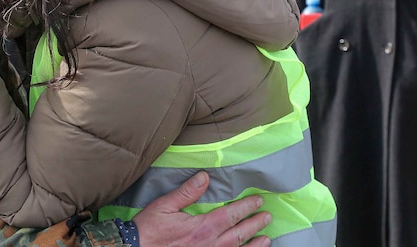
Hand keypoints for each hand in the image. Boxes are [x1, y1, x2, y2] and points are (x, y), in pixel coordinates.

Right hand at [134, 172, 271, 246]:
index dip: (246, 207)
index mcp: (202, 227)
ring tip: (266, 238)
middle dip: (254, 223)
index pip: (231, 214)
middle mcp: (210, 245)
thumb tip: (204, 177)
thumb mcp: (164, 205)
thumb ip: (186, 192)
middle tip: (267, 216)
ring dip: (253, 244)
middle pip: (239, 233)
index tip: (257, 201)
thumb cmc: (149, 230)